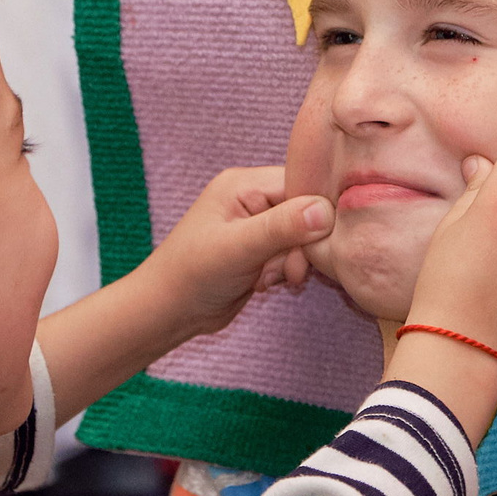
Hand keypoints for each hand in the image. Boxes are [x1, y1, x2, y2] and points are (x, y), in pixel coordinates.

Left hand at [38, 168, 332, 418]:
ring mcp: (258, 224)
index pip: (302, 184)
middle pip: (307, 211)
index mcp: (245, 183)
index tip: (309, 248)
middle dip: (300, 246)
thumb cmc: (192, 274)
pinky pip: (293, 253)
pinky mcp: (262, 249)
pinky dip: (286, 271)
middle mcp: (253, 198)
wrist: (169, 312)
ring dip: (292, 263)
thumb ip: (282, 227)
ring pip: (303, 237)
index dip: (316, 215)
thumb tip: (327, 210)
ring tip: (266, 278)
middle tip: (283, 272)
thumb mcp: (238, 248)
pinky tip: (265, 283)